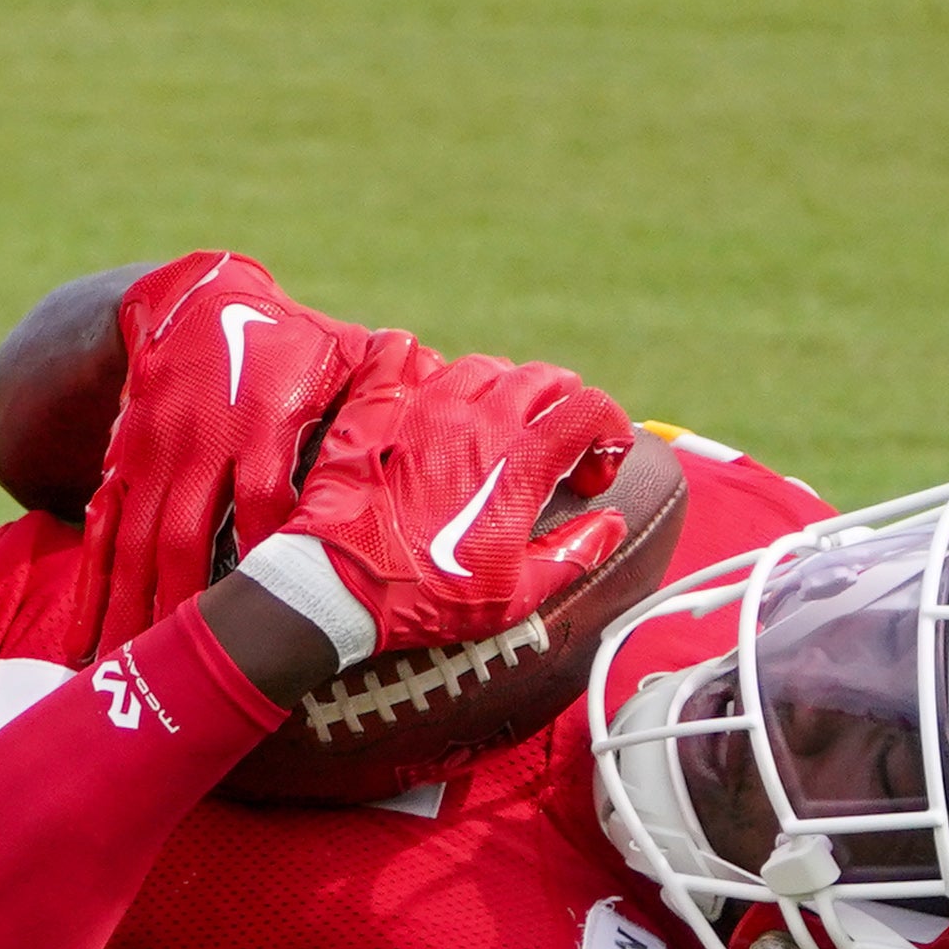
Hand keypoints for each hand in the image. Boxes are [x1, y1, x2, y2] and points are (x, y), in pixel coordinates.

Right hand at [76, 255, 388, 652]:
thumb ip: (392, 401)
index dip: (269, 557)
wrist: (195, 300)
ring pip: (138, 542)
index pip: (265, 496)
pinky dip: (94, 584)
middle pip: (187, 536)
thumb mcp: (345, 357)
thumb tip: (461, 429)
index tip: (277, 617)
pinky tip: (89, 636)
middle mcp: (202, 438)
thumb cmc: (292, 343)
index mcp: (264, 415)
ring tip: (130, 670)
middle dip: (185, 609)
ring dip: (133, 610)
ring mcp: (155, 454)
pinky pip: (105, 529)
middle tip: (189, 671)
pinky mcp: (126, 464)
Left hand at [236, 343, 634, 663]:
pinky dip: (418, 359)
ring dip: (501, 387)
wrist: (339, 585)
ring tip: (494, 423)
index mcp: (520, 461)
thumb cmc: (429, 596)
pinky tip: (424, 384)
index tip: (590, 472)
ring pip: (481, 366)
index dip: (608, 434)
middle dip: (561, 404)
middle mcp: (478, 419)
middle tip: (550, 443)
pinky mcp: (377, 404)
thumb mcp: (516, 594)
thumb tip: (608, 524)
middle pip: (541, 377)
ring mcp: (423, 404)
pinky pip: (400, 352)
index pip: (591, 409)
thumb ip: (572, 553)